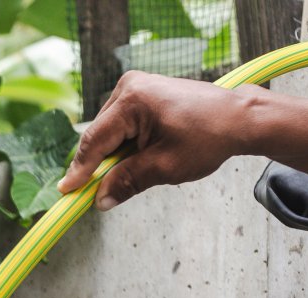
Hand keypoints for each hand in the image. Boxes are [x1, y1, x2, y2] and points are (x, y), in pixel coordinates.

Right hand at [57, 71, 258, 209]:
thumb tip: (101, 200)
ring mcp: (136, 87)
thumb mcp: (165, 167)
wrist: (240, 118)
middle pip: (100, 135)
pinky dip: (126, 144)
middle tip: (98, 192)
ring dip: (116, 154)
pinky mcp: (144, 93)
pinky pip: (123, 125)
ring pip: (111, 132)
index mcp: (132, 100)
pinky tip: (141, 157)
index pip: (94, 140)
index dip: (80, 170)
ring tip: (137, 170)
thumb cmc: (209, 137)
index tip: (66, 191)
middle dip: (101, 164)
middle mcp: (129, 86)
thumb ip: (127, 182)